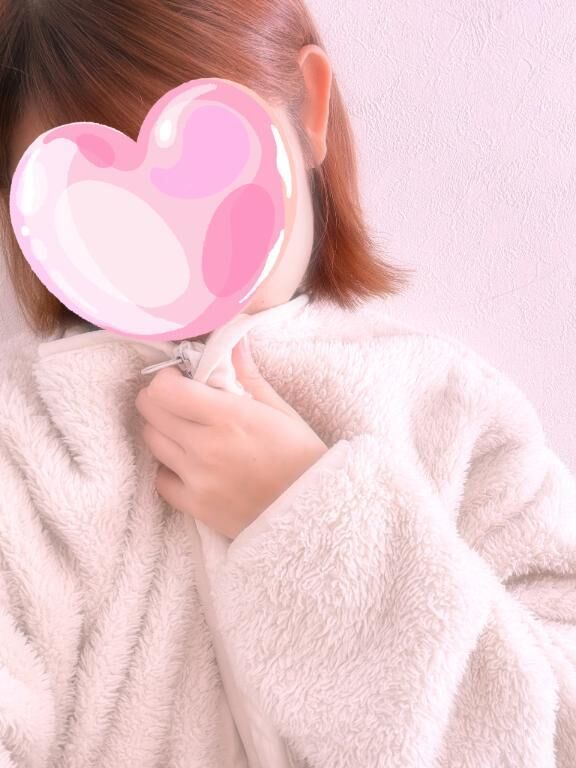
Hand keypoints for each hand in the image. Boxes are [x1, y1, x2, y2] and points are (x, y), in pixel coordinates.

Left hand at [134, 335, 328, 538]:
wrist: (315, 512)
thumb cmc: (302, 458)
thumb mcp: (281, 411)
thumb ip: (248, 376)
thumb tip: (233, 342)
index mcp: (229, 417)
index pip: (164, 389)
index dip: (166, 378)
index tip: (180, 379)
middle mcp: (206, 446)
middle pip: (150, 412)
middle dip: (160, 399)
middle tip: (180, 401)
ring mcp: (197, 479)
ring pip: (152, 442)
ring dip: (163, 431)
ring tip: (187, 431)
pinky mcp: (196, 506)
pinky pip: (161, 480)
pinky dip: (169, 469)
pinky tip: (189, 465)